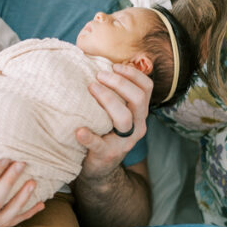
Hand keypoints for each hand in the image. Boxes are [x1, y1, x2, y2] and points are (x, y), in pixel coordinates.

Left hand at [76, 63, 151, 181]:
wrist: (98, 169)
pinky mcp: (107, 154)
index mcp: (139, 113)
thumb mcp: (113, 112)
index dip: (133, 73)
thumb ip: (112, 92)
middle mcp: (137, 126)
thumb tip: (91, 57)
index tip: (113, 65)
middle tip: (98, 76)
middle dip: (119, 83)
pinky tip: (79, 130)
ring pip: (124, 118)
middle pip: (138, 99)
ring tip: (90, 88)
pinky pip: (100, 144)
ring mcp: (124, 142)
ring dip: (107, 99)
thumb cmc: (102, 130)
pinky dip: (89, 136)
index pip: (147, 88)